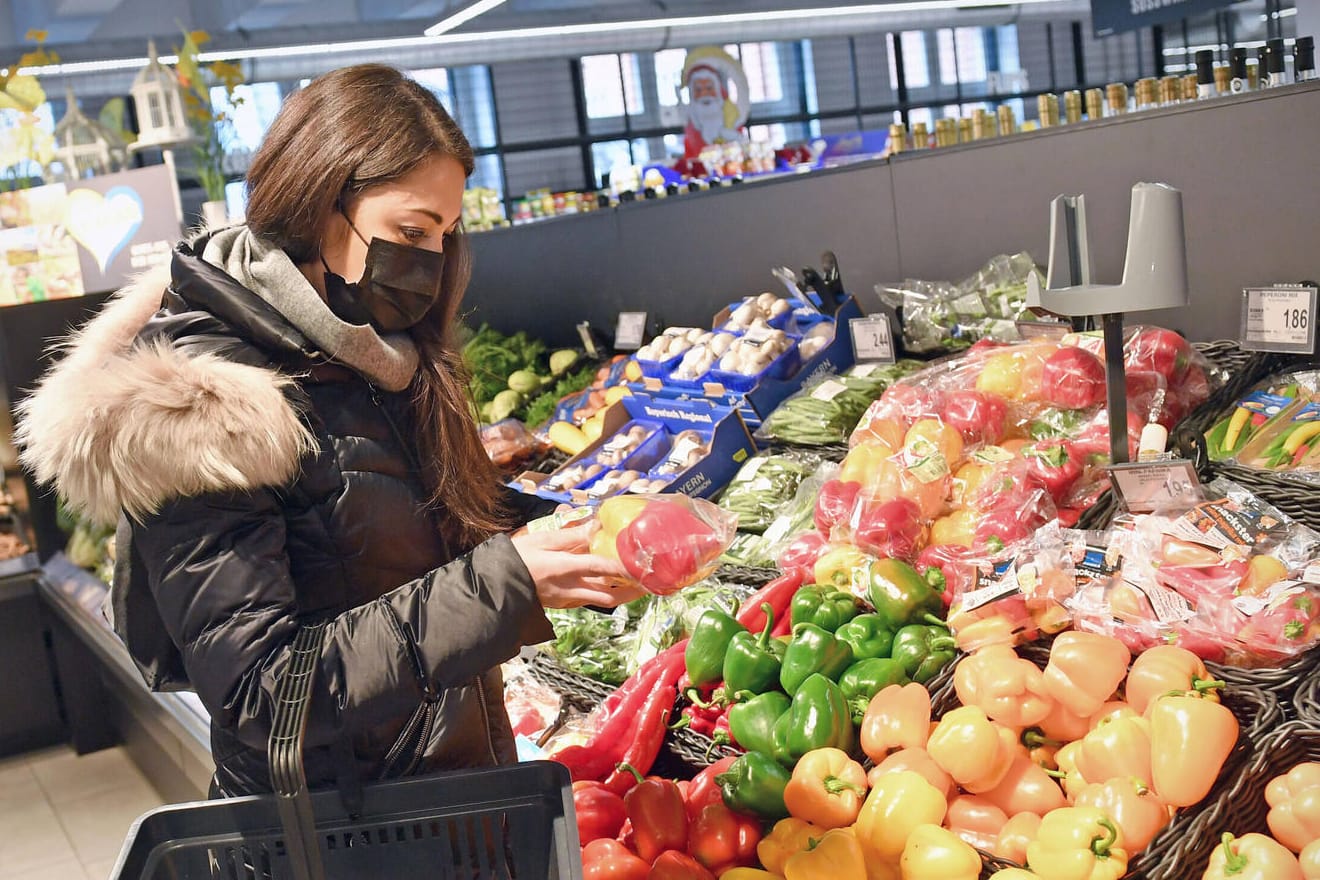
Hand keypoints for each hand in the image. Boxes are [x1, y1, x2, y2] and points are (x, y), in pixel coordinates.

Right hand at [511, 525, 645, 608]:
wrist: (494, 588)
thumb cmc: (516, 559)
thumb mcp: (542, 540)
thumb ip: (571, 536)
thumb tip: (597, 526)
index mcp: (563, 568)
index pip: (600, 568)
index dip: (623, 568)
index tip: (642, 565)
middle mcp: (569, 588)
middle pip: (608, 594)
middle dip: (631, 590)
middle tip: (650, 582)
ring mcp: (566, 599)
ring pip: (602, 601)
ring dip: (622, 595)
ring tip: (639, 586)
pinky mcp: (562, 604)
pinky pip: (589, 601)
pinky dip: (605, 596)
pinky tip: (612, 588)